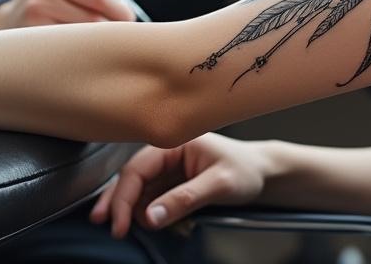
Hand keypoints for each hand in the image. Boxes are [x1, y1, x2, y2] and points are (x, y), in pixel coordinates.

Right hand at [0, 0, 138, 30]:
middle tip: (126, 21)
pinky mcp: (35, 32)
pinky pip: (78, 40)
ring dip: (109, 31)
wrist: (7, 26)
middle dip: (122, 12)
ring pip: (93, 23)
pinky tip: (90, 44)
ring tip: (108, 34)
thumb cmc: (48, 2)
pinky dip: (92, 43)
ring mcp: (37, 7)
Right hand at [89, 133, 270, 238]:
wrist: (263, 173)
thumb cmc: (245, 171)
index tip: (119, 224)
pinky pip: (150, 197)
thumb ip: (184, 199)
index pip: (137, 169)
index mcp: (175, 144)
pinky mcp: (173, 182)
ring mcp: (169, 169)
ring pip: (137, 189)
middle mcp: (167, 154)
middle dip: (117, 202)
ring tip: (114, 226)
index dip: (124, 198)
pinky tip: (136, 222)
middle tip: (107, 226)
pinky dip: (141, 211)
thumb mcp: (219, 184)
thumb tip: (150, 217)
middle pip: (131, 178)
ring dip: (126, 207)